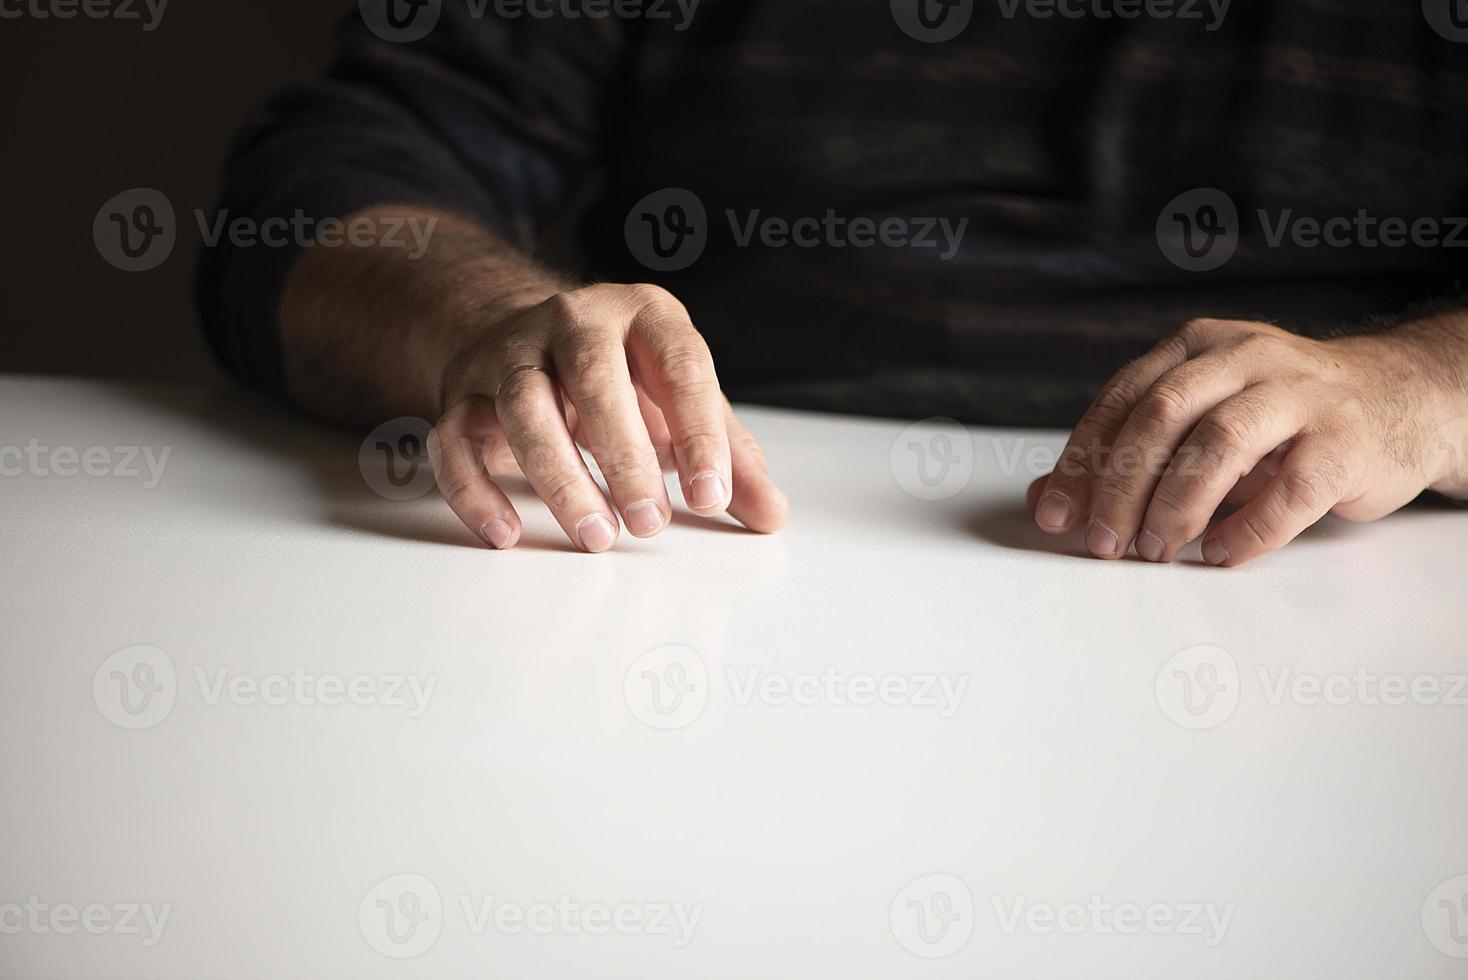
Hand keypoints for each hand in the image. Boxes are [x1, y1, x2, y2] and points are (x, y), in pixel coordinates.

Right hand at [427, 283, 787, 551]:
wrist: (528, 336)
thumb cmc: (625, 379)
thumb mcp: (682, 404)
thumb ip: (729, 458)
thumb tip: (772, 516)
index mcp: (644, 316)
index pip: (680, 366)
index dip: (698, 434)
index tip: (711, 498)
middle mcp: (574, 322)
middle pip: (593, 379)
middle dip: (624, 456)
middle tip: (649, 524)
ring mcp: (512, 354)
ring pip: (523, 408)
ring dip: (559, 476)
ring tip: (597, 536)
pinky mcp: (463, 393)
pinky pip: (454, 440)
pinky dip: (475, 491)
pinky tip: (507, 535)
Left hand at [1026, 317, 1466, 566]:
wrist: (1401, 400)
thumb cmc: (1280, 420)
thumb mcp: (1197, 424)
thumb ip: (1122, 459)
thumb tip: (1045, 500)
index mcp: (1198, 347)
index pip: (1122, 398)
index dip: (1082, 459)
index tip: (1056, 515)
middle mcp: (1246, 357)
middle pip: (1161, 416)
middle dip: (1121, 488)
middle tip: (1104, 544)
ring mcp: (1301, 393)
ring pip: (1219, 442)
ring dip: (1176, 506)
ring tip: (1157, 552)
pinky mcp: (1346, 441)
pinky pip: (1290, 489)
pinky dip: (1248, 529)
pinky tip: (1221, 554)